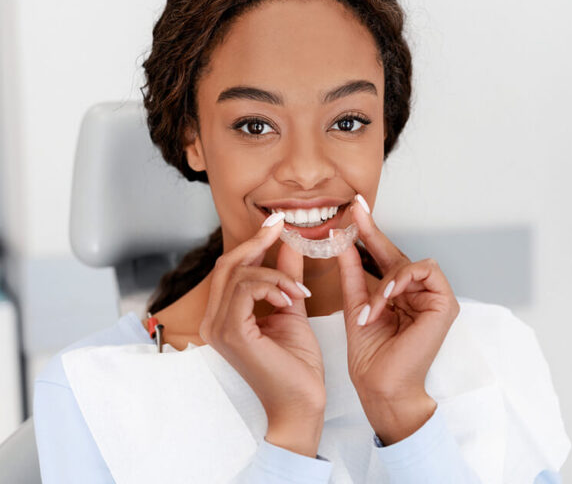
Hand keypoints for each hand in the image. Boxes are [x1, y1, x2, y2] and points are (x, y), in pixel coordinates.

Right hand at [198, 213, 325, 455]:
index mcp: (224, 317)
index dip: (253, 242)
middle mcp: (214, 321)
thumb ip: (286, 278)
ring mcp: (219, 328)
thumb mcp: (291, 309)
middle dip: (257, 242)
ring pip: (239, 274)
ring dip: (275, 273)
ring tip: (298, 291)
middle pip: (227, 265)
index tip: (277, 223)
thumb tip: (289, 245)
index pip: (230, 269)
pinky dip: (272, 285)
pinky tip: (291, 299)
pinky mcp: (231, 334)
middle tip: (282, 227)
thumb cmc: (296, 367)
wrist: (301, 404)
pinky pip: (246, 289)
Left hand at [335, 195, 459, 444]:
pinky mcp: (446, 304)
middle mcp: (418, 294)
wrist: (380, 386)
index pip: (384, 257)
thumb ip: (352, 271)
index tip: (354, 208)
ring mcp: (434, 298)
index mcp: (399, 294)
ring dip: (386, 280)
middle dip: (374, 234)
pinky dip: (402, 281)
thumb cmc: (370, 355)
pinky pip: (425, 272)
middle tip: (355, 212)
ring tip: (373, 307)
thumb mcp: (356, 304)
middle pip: (397, 254)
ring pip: (410, 263)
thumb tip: (342, 239)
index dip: (369, 232)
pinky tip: (388, 296)